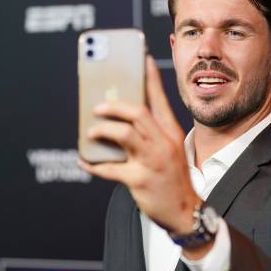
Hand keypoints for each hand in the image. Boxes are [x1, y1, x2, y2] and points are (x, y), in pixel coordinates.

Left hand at [79, 55, 200, 234]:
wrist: (186, 212)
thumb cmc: (173, 179)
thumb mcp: (169, 150)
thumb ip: (150, 134)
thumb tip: (120, 120)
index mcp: (170, 132)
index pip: (159, 99)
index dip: (150, 77)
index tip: (141, 58)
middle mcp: (164, 143)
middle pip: (138, 113)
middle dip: (114, 106)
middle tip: (97, 107)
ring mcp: (153, 161)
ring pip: (124, 135)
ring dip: (102, 130)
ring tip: (91, 131)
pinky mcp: (140, 180)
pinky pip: (111, 168)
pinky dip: (93, 163)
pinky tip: (84, 160)